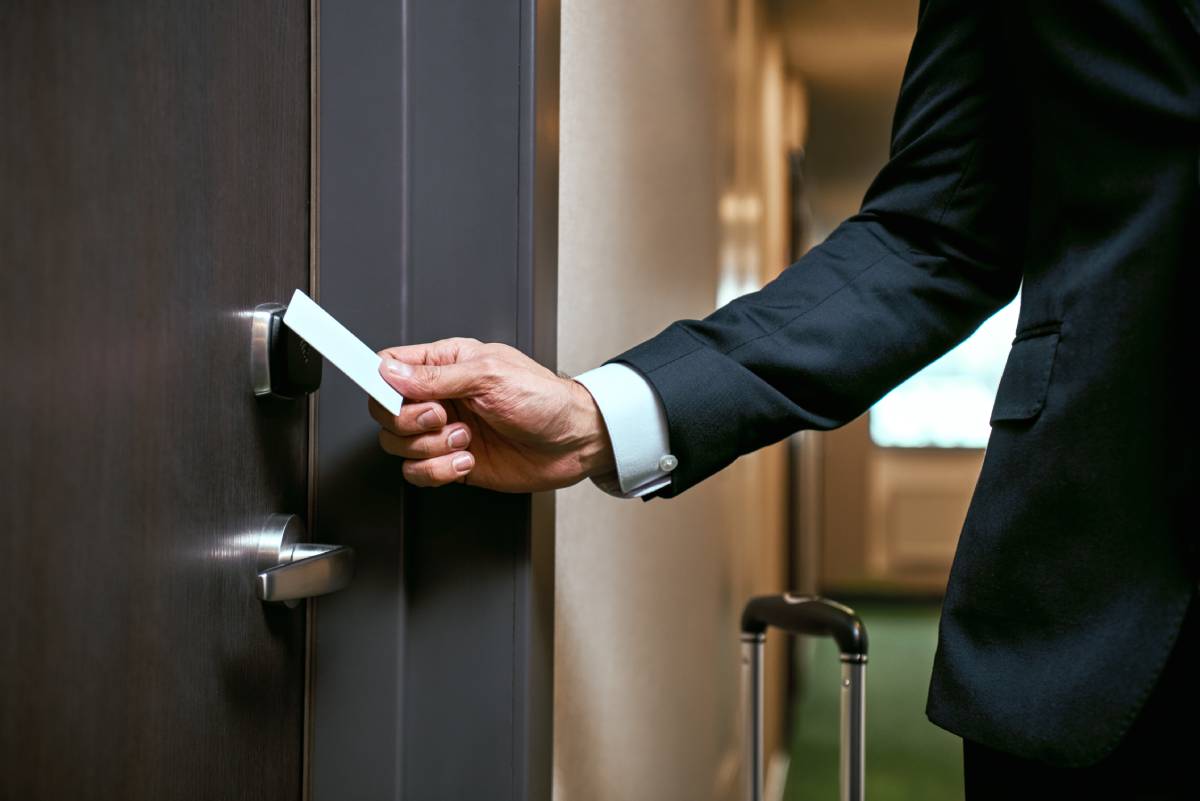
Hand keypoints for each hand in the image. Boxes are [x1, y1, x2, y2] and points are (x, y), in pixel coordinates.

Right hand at [370, 338, 614, 490]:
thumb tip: (391, 373)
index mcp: (446, 363)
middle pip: (385, 411)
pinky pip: (417, 472)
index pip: (388, 366)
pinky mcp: (451, 461)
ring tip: (465, 439)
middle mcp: (440, 397)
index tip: (391, 395)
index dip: (381, 383)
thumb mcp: (489, 376)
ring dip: (430, 447)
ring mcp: (443, 431)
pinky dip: (439, 471)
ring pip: (397, 445)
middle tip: (443, 417)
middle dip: (409, 421)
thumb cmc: (544, 399)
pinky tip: (466, 460)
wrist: (573, 442)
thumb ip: (436, 377)